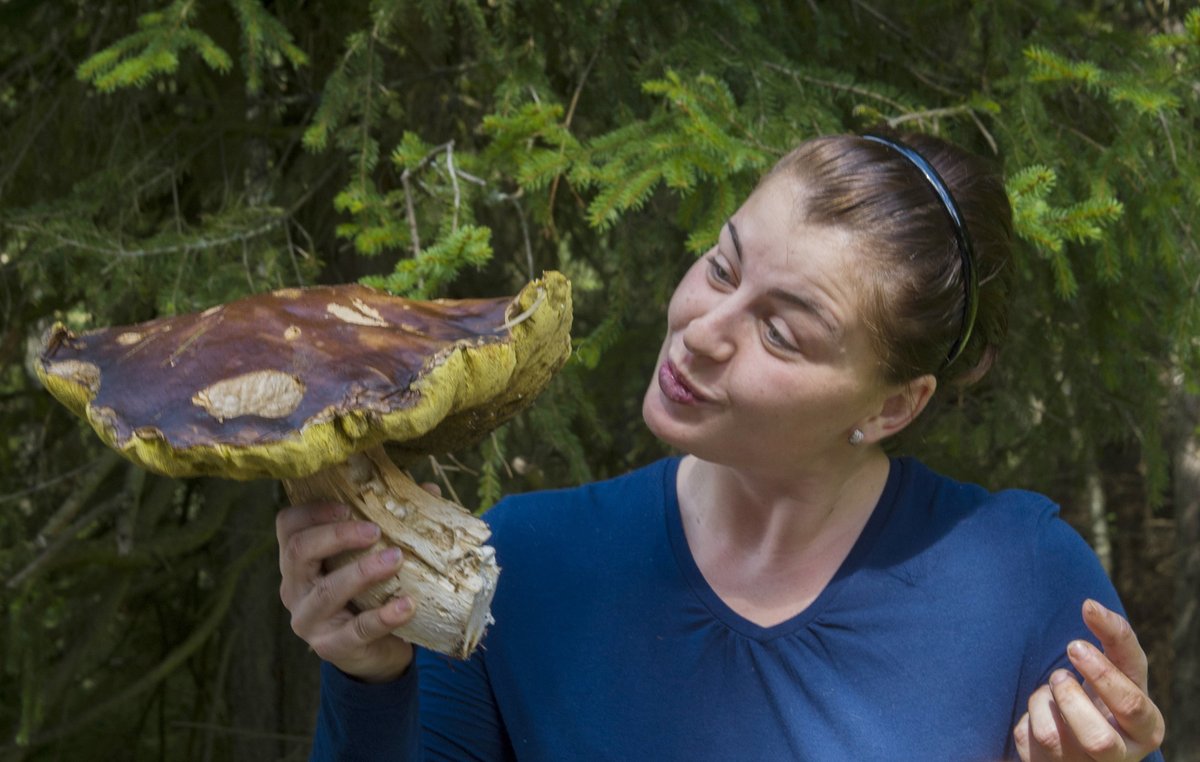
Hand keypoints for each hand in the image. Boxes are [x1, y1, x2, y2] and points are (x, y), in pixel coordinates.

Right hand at [276, 501, 416, 682]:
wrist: (375, 652)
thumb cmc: (370, 594)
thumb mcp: (372, 557)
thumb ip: (391, 523)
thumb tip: (428, 488)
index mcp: (299, 560)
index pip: (288, 526)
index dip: (313, 511)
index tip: (348, 507)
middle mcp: (294, 588)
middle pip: (298, 551)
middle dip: (337, 536)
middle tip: (375, 530)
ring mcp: (309, 620)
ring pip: (326, 591)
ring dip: (362, 572)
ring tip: (395, 559)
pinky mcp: (331, 646)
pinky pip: (358, 629)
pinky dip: (384, 616)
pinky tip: (407, 604)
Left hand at [1014, 599, 1164, 760]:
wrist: (1083, 733)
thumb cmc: (1105, 692)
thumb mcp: (1120, 669)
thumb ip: (1115, 639)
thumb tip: (1089, 604)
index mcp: (1146, 728)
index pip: (1131, 703)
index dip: (1102, 673)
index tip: (1074, 642)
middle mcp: (1120, 755)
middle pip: (1095, 738)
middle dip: (1069, 697)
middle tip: (1060, 669)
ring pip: (1052, 737)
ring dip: (1044, 700)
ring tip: (1053, 686)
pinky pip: (1027, 738)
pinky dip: (1028, 714)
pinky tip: (1040, 713)